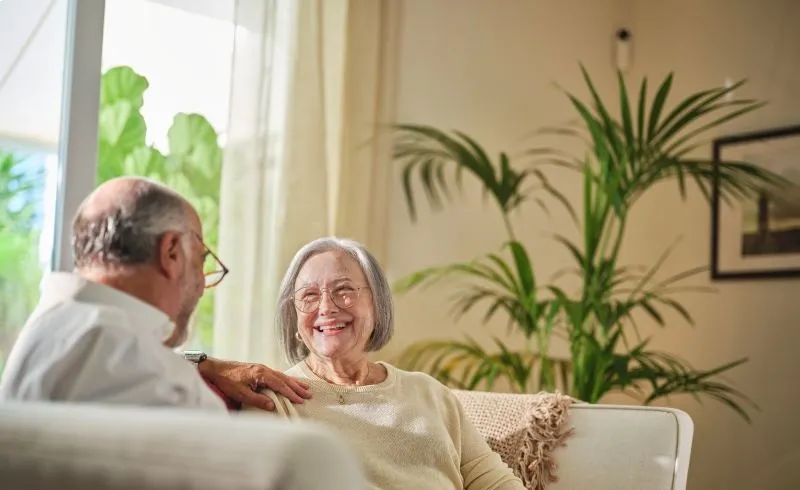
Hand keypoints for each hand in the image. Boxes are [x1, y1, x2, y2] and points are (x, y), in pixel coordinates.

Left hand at [198, 358, 312, 410]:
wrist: (216, 369)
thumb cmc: (227, 381)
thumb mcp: (240, 393)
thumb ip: (257, 400)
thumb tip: (273, 406)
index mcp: (261, 374)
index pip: (280, 384)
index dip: (291, 393)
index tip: (301, 400)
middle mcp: (264, 369)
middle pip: (284, 379)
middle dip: (297, 388)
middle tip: (308, 395)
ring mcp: (262, 368)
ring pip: (282, 376)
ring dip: (293, 383)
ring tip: (305, 388)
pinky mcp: (259, 370)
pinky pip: (277, 375)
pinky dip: (285, 379)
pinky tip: (289, 382)